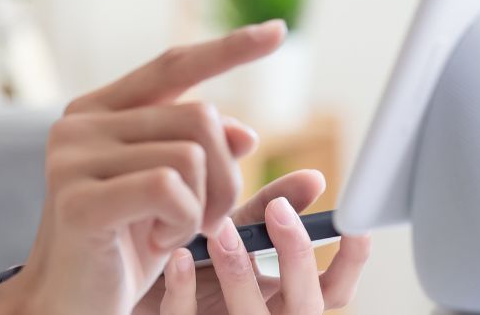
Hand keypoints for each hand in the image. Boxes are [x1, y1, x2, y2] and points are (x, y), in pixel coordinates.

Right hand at [12, 21, 286, 314]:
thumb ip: (201, 159)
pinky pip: (170, 187)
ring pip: (192, 155)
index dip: (229, 49)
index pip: (174, 66)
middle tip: (204, 222)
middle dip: (226, 178)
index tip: (278, 32)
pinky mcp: (77, 197)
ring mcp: (73, 157)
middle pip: (201, 117)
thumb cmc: (120, 252)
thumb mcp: (173, 200)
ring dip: (201, 209)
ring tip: (167, 234)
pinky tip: (155, 243)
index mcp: (100, 111)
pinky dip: (181, 222)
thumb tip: (244, 132)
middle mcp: (80, 123)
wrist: (65, 307)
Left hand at [139, 170, 372, 313]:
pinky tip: (175, 257)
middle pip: (305, 309)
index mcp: (282, 300)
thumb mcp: (233, 236)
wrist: (127, 291)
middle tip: (277, 211)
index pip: (335, 291)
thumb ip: (268, 209)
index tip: (352, 222)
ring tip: (220, 228)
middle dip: (295, 258)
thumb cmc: (193, 262)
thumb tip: (315, 178)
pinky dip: (185, 291)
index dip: (351, 261)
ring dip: (240, 273)